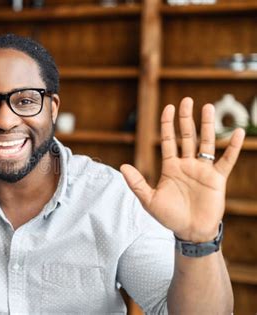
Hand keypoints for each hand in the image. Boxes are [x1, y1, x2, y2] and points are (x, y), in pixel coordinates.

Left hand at [120, 97, 244, 241]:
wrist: (190, 232)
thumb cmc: (169, 217)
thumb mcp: (149, 200)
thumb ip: (136, 183)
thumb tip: (122, 166)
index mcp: (170, 167)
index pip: (168, 140)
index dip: (167, 124)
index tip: (168, 107)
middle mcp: (186, 164)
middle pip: (186, 136)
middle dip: (185, 119)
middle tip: (186, 100)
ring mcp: (202, 170)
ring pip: (205, 143)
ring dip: (207, 126)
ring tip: (207, 107)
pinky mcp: (217, 178)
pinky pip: (226, 160)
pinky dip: (232, 147)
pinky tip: (236, 132)